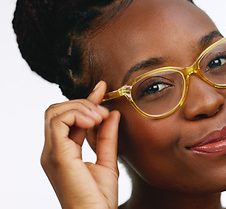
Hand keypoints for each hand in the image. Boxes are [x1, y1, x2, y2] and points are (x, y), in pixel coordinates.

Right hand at [41, 81, 119, 208]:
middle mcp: (53, 151)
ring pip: (55, 112)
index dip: (85, 101)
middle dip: (82, 103)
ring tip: (100, 116)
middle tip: (104, 110)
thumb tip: (113, 114)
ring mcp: (52, 153)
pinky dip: (77, 115)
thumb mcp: (108, 161)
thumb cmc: (99, 198)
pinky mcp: (57, 155)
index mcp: (63, 152)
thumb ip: (107, 137)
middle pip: (57, 111)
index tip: (102, 88)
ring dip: (80, 107)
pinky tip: (94, 121)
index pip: (68, 118)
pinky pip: (58, 122)